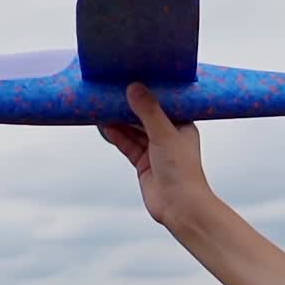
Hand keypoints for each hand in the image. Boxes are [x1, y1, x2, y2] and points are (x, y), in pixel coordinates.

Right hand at [99, 83, 214, 226]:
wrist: (180, 207)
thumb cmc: (182, 170)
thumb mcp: (164, 134)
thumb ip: (148, 111)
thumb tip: (134, 87)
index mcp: (182, 125)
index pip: (163, 103)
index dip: (148, 92)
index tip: (133, 77)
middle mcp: (169, 136)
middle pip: (145, 116)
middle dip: (129, 105)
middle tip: (112, 90)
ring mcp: (155, 150)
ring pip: (134, 130)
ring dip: (119, 120)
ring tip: (102, 105)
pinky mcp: (143, 163)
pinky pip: (127, 145)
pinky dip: (117, 136)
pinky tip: (105, 126)